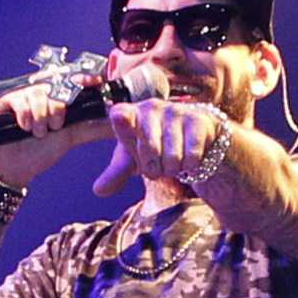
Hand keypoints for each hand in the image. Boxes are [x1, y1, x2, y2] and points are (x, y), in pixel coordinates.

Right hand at [0, 80, 96, 188]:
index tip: (94, 82)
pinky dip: (26, 116)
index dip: (84, 78)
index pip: (72, 80)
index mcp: (56, 99)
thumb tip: (118, 126)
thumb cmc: (37, 153)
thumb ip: (93, 129)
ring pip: (39, 93)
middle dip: (58, 109)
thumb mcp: (71, 137)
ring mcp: (21, 96)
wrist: (11, 170)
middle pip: (56, 86)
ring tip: (38, 133)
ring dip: (41, 117)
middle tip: (55, 127)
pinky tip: (24, 128)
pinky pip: (20, 99)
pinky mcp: (4, 100)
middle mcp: (39, 94)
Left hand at [93, 92, 232, 197]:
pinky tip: (190, 159)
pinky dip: (190, 166)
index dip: (123, 120)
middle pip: (149, 150)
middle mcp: (151, 107)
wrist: (193, 138)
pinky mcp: (199, 120)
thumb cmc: (156, 146)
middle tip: (158, 162)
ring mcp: (175, 111)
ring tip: (174, 160)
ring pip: (172, 156)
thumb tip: (98, 191)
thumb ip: (116, 174)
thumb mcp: (133, 160)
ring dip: (174, 168)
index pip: (122, 115)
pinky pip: (191, 155)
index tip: (121, 117)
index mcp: (129, 114)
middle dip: (155, 167)